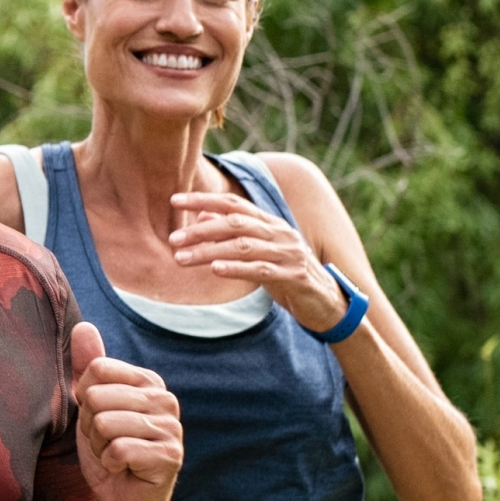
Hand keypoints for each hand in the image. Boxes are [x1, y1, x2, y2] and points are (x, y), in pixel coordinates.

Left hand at [69, 323, 181, 500]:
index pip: (95, 370)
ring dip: (100, 447)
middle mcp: (165, 399)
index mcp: (147, 382)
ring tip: (116, 457)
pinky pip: (118, 450)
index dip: (85, 401)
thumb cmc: (108, 451)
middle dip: (90, 428)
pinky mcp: (170, 457)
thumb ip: (88, 367)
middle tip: (107, 444)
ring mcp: (171, 428)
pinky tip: (125, 471)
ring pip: (105, 424)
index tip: (99, 420)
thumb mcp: (90, 407)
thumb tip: (83, 326)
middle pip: (97, 397)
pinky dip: (111, 465)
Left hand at [167, 191, 345, 330]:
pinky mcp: (294, 276)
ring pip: (243, 246)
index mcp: (270, 223)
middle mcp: (279, 233)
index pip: (233, 204)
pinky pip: (261, 270)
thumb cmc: (286, 273)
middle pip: (235, 224)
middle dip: (201, 230)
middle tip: (173, 239)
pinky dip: (236, 268)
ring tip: (181, 258)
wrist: (326, 301)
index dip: (204, 199)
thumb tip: (202, 216)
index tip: (175, 200)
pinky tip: (215, 270)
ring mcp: (288, 253)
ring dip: (209, 251)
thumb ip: (234, 233)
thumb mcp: (259, 251)